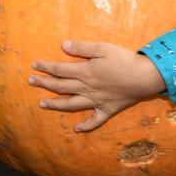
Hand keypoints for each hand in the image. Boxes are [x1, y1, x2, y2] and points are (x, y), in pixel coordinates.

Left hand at [29, 40, 164, 132]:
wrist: (145, 77)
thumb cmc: (124, 60)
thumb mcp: (103, 48)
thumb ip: (83, 48)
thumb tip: (63, 46)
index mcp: (85, 72)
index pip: (60, 70)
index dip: (45, 67)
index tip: (33, 65)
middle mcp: (87, 88)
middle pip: (61, 86)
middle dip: (44, 83)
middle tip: (30, 81)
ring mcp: (96, 101)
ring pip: (71, 104)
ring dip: (56, 104)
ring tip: (42, 104)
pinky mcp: (108, 110)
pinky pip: (95, 121)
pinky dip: (85, 126)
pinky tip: (76, 129)